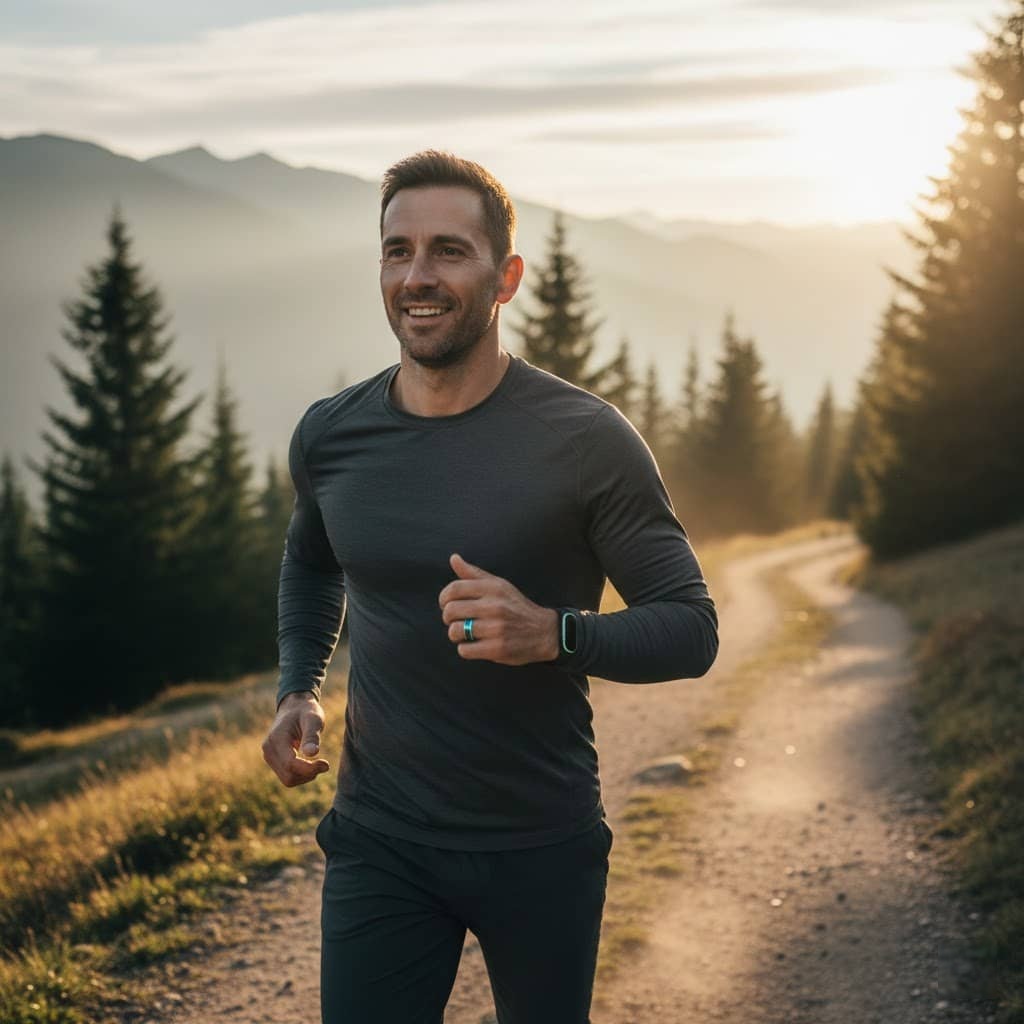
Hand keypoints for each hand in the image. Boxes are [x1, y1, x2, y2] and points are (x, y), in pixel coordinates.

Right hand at [261, 691, 329, 786]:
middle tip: (324, 763)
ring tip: (317, 762)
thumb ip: (311, 736)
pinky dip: (301, 775)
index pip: (290, 764)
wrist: (295, 708)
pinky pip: (287, 777)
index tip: (326, 764)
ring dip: (305, 776)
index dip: (309, 768)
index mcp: (276, 738)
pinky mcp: (274, 761)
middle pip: (289, 776)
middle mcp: (268, 750)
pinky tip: (310, 763)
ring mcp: (269, 757)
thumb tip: (312, 753)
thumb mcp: (313, 719)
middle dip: (308, 774)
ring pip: (288, 780)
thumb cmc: (306, 712)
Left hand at [439, 553, 558, 664]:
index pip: (454, 588)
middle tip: (455, 620)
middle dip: (447, 617)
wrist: (544, 631)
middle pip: (451, 610)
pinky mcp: (497, 648)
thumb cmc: (516, 607)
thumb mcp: (499, 585)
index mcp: (493, 588)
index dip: (443, 598)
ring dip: (455, 634)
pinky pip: (465, 650)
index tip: (446, 604)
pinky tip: (474, 645)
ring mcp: (496, 628)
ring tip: (464, 633)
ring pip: (455, 631)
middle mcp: (494, 606)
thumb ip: (474, 574)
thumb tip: (453, 558)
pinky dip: (465, 648)